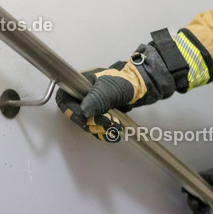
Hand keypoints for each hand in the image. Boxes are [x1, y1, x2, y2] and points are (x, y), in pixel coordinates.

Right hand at [55, 29, 189, 139]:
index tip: (83, 119)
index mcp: (82, 83)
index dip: (69, 110)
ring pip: (88, 122)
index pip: (64, 98)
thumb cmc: (129, 80)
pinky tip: (116, 132)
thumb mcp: (111, 89)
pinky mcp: (105, 113)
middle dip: (90, 123)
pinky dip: (106, 131)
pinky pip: (99, 126)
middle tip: (106, 124)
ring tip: (115, 129)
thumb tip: (83, 112)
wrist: (148, 84)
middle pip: (76, 114)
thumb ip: (97, 99)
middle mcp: (86, 94)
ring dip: (99, 129)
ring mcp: (96, 104)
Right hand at [183, 165, 212, 213]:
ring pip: (198, 202)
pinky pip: (204, 210)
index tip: (187, 190)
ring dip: (198, 211)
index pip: (200, 177)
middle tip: (196, 207)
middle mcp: (208, 185)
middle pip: (195, 191)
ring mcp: (209, 195)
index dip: (191, 183)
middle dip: (193, 200)